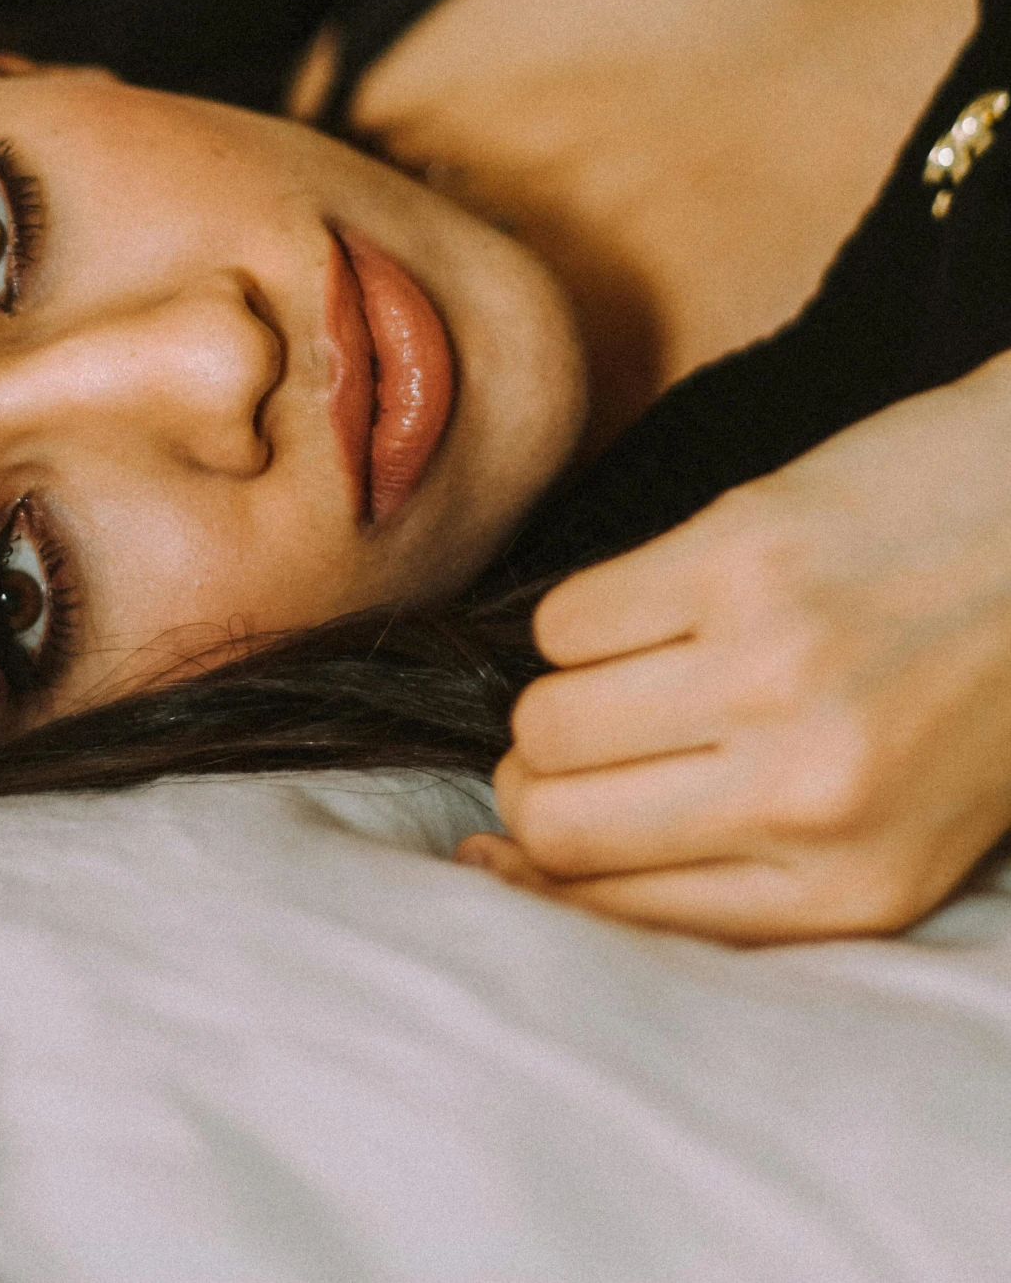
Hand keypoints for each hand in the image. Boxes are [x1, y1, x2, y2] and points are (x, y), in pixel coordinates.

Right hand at [457, 352, 1010, 940]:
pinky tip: (661, 599)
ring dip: (564, 693)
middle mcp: (807, 796)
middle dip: (541, 781)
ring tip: (634, 665)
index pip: (615, 915)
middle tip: (587, 738)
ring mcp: (769, 670)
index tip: (532, 826)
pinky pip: (567, 618)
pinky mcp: (737, 556)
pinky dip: (587, 615)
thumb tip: (508, 863)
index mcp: (853, 888)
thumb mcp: (898, 824)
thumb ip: (744, 866)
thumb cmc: (974, 676)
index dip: (545, 868)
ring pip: (545, 718)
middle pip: (555, 821)